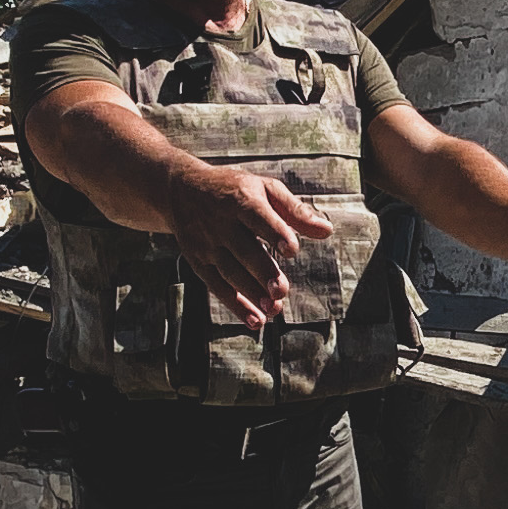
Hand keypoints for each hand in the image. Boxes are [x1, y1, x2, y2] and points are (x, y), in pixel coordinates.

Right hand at [167, 167, 337, 330]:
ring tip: (273, 309)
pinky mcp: (198, 261)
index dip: (275, 233)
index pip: (257, 216)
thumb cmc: (233, 190)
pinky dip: (235, 305)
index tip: (291, 250)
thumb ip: (295, 211)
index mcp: (240, 198)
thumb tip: (326, 231)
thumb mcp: (264, 189)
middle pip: (243, 250)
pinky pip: (216, 286)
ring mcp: (206, 244)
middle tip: (281, 290)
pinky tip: (254, 319)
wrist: (181, 190)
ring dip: (251, 293)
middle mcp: (220, 222)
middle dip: (262, 271)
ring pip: (229, 272)